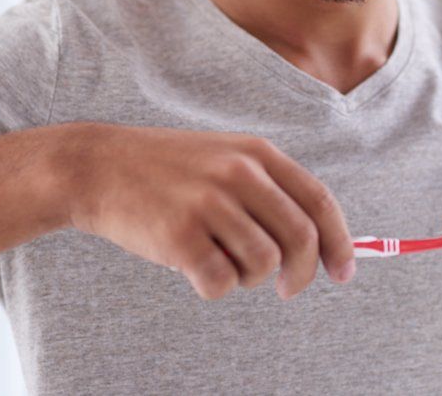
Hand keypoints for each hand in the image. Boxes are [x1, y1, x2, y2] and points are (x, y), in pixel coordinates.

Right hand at [57, 122, 355, 299]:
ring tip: (219, 259)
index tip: (343, 273)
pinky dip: (212, 286)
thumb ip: (269, 190)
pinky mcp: (180, 236)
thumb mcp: (223, 158)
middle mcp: (238, 174)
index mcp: (256, 153)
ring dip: (247, 276)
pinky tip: (191, 266)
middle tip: (285, 288)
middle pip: (300, 239)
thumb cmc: (167, 170)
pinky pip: (221, 283)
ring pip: (263, 265)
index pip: (319, 201)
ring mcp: (209, 203)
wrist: (98, 167)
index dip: (339, 242)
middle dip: (300, 275)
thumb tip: (318, 243)